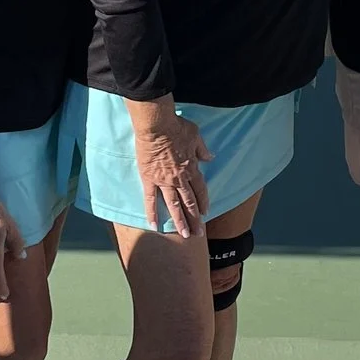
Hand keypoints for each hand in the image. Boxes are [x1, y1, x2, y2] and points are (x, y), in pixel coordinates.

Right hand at [130, 99, 209, 236]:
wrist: (157, 125)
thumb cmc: (176, 127)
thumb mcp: (196, 135)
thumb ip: (202, 149)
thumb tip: (210, 157)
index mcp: (192, 168)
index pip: (200, 190)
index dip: (203, 202)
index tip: (206, 213)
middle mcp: (180, 179)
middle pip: (189, 202)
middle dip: (195, 219)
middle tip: (198, 234)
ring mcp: (164, 181)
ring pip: (173, 206)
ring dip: (180, 221)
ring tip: (183, 235)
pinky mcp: (149, 179)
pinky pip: (150, 200)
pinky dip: (152, 213)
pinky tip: (154, 225)